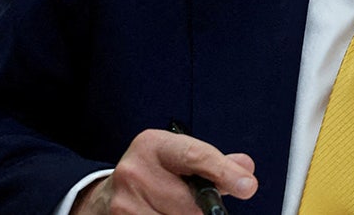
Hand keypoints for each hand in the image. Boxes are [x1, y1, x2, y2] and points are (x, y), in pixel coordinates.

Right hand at [71, 129, 257, 213]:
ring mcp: (125, 203)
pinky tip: (162, 214)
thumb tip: (245, 168)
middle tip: (196, 206)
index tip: (247, 186)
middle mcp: (135, 171)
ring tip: (172, 209)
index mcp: (153, 145)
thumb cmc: (151, 175)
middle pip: (190, 203)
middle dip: (201, 210)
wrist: (106, 197)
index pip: (195, 156)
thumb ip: (213, 164)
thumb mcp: (177, 160)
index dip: (224, 172)